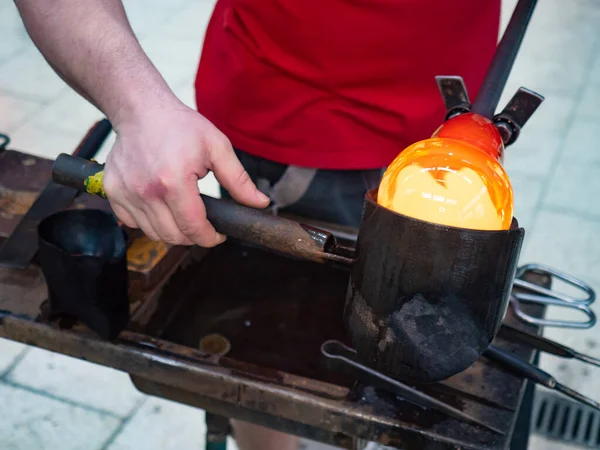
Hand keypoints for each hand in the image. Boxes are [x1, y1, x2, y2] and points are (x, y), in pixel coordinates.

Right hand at [103, 101, 269, 246]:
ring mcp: (125, 193)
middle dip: (193, 236)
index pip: (194, 228)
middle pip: (174, 236)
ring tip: (183, 212)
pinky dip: (149, 222)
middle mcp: (146, 192)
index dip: (210, 238)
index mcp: (174, 182)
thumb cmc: (181, 126)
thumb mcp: (217, 147)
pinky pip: (133, 223)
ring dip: (172, 231)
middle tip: (203, 223)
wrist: (140, 110)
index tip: (218, 234)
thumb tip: (262, 203)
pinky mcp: (112, 192)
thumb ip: (239, 180)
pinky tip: (161, 206)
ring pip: (154, 234)